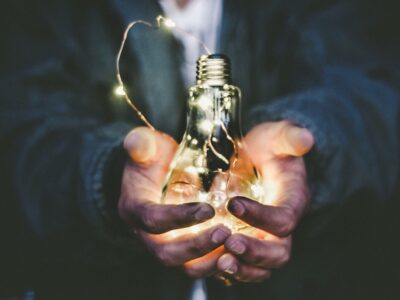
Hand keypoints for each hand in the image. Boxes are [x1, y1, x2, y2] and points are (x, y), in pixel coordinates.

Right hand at [119, 127, 230, 268]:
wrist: (155, 174)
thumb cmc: (153, 159)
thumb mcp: (146, 146)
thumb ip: (141, 143)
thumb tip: (137, 142)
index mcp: (135, 209)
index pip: (152, 219)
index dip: (179, 217)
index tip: (209, 209)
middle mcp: (146, 234)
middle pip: (167, 253)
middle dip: (196, 246)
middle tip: (225, 232)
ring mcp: (165, 245)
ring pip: (184, 266)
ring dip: (210, 261)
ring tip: (236, 246)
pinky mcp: (182, 250)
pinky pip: (199, 266)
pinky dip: (218, 263)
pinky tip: (238, 252)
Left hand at [216, 121, 313, 282]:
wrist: (259, 159)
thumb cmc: (269, 148)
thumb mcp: (277, 137)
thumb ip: (290, 137)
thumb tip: (305, 138)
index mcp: (292, 201)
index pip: (284, 219)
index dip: (261, 216)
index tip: (232, 204)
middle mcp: (282, 226)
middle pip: (278, 252)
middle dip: (255, 252)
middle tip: (229, 243)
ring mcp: (265, 237)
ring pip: (262, 267)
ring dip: (242, 268)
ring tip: (220, 262)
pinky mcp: (249, 242)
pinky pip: (244, 266)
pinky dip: (230, 270)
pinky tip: (210, 262)